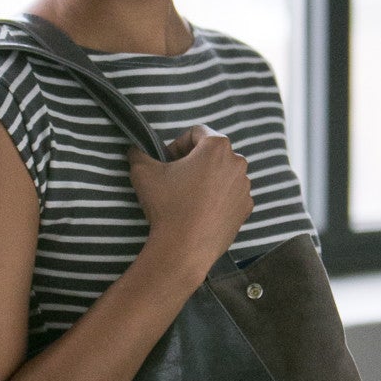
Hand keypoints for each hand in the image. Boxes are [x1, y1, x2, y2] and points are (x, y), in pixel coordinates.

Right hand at [128, 126, 252, 278]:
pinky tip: (201, 211)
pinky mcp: (246, 208)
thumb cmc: (167, 205)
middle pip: (213, 152)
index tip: (167, 161)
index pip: (196, 132)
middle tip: (176, 178)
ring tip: (188, 197)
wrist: (185, 248)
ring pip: (223, 173)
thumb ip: (138, 154)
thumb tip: (134, 150)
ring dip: (207, 179)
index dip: (177, 144)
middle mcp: (237, 162)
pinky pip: (230, 195)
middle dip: (194, 161)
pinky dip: (217, 198)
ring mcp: (244, 187)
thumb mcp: (143, 173)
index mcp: (217, 146)